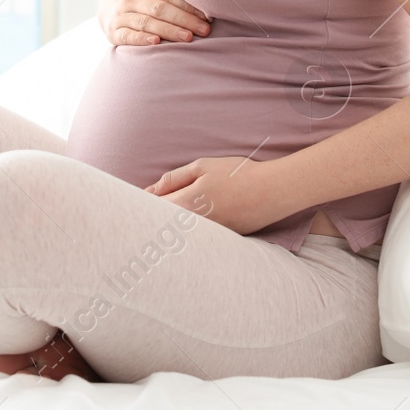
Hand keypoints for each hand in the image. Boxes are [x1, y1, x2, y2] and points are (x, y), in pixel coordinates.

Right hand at [98, 0, 211, 46]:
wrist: (105, 4)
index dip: (188, 6)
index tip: (207, 16)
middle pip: (160, 9)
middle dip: (184, 20)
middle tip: (204, 30)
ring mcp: (120, 14)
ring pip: (147, 23)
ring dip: (169, 31)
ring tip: (188, 38)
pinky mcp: (113, 31)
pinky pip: (128, 36)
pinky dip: (141, 39)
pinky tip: (156, 42)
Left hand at [144, 155, 285, 235]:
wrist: (272, 191)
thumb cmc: (237, 174)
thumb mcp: (202, 167)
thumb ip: (174, 179)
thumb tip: (151, 189)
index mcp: (185, 205)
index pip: (152, 209)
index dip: (143, 204)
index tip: (137, 199)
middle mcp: (193, 226)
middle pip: (162, 226)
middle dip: (153, 218)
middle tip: (149, 210)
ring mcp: (207, 236)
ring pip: (178, 236)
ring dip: (171, 227)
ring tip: (174, 216)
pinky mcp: (220, 241)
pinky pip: (196, 239)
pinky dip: (189, 234)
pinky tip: (193, 224)